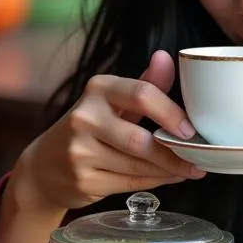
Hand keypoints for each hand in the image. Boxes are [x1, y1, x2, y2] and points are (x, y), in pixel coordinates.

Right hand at [10, 51, 203, 216]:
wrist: (44, 166)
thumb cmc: (89, 128)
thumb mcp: (112, 100)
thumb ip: (144, 84)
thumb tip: (166, 58)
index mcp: (98, 89)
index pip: (142, 95)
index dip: (171, 114)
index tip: (191, 130)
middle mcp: (85, 118)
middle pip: (141, 140)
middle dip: (174, 153)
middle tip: (198, 158)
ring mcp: (80, 152)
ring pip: (138, 166)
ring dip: (169, 170)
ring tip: (188, 169)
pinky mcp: (83, 180)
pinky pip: (130, 183)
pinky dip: (154, 181)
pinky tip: (168, 177)